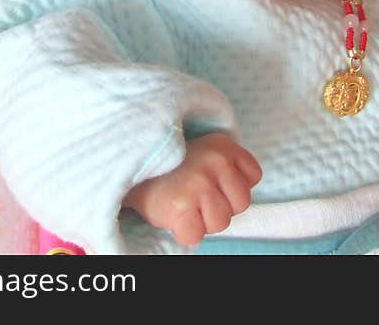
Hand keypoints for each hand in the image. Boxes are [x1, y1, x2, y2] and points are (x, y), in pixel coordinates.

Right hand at [122, 132, 261, 245]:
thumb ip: (225, 164)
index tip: (212, 182)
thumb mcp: (203, 150)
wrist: (125, 165)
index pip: (253, 175)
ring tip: (183, 204)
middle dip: (221, 206)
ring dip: (202, 220)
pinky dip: (184, 232)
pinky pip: (197, 235)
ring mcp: (199, 182)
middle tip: (195, 196)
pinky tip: (173, 215)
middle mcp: (215, 160)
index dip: (233, 186)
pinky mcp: (182, 205)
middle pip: (242, 202)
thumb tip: (242, 191)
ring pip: (222, 221)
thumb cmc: (167, 166)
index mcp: (223, 144)